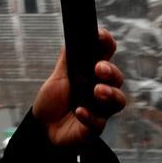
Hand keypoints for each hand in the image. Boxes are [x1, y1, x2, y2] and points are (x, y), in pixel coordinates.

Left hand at [32, 29, 125, 146]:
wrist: (43, 127)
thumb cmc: (54, 100)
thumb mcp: (58, 76)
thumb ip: (67, 59)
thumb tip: (73, 38)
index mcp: (93, 73)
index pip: (106, 54)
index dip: (107, 44)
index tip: (102, 36)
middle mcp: (101, 89)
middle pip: (117, 78)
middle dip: (111, 71)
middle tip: (100, 68)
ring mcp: (100, 108)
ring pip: (118, 100)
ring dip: (110, 93)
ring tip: (98, 90)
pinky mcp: (94, 127)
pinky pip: (97, 122)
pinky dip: (89, 116)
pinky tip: (80, 111)